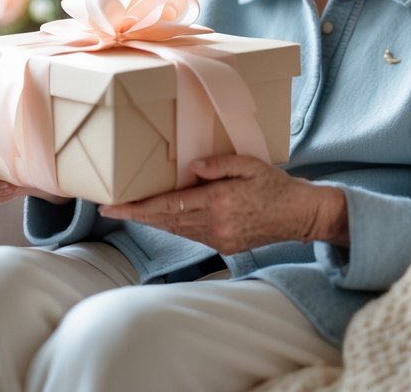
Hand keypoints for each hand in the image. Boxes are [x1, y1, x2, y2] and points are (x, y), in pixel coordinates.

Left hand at [99, 155, 347, 254]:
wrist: (299, 215)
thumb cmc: (275, 185)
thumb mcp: (249, 164)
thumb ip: (219, 164)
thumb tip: (190, 165)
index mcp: (218, 201)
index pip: (167, 205)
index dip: (137, 207)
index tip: (112, 207)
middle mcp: (214, 224)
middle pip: (165, 220)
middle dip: (136, 215)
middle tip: (110, 208)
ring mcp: (219, 238)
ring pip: (176, 230)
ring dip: (153, 221)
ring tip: (132, 210)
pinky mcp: (224, 246)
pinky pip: (191, 235)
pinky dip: (174, 225)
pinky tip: (165, 217)